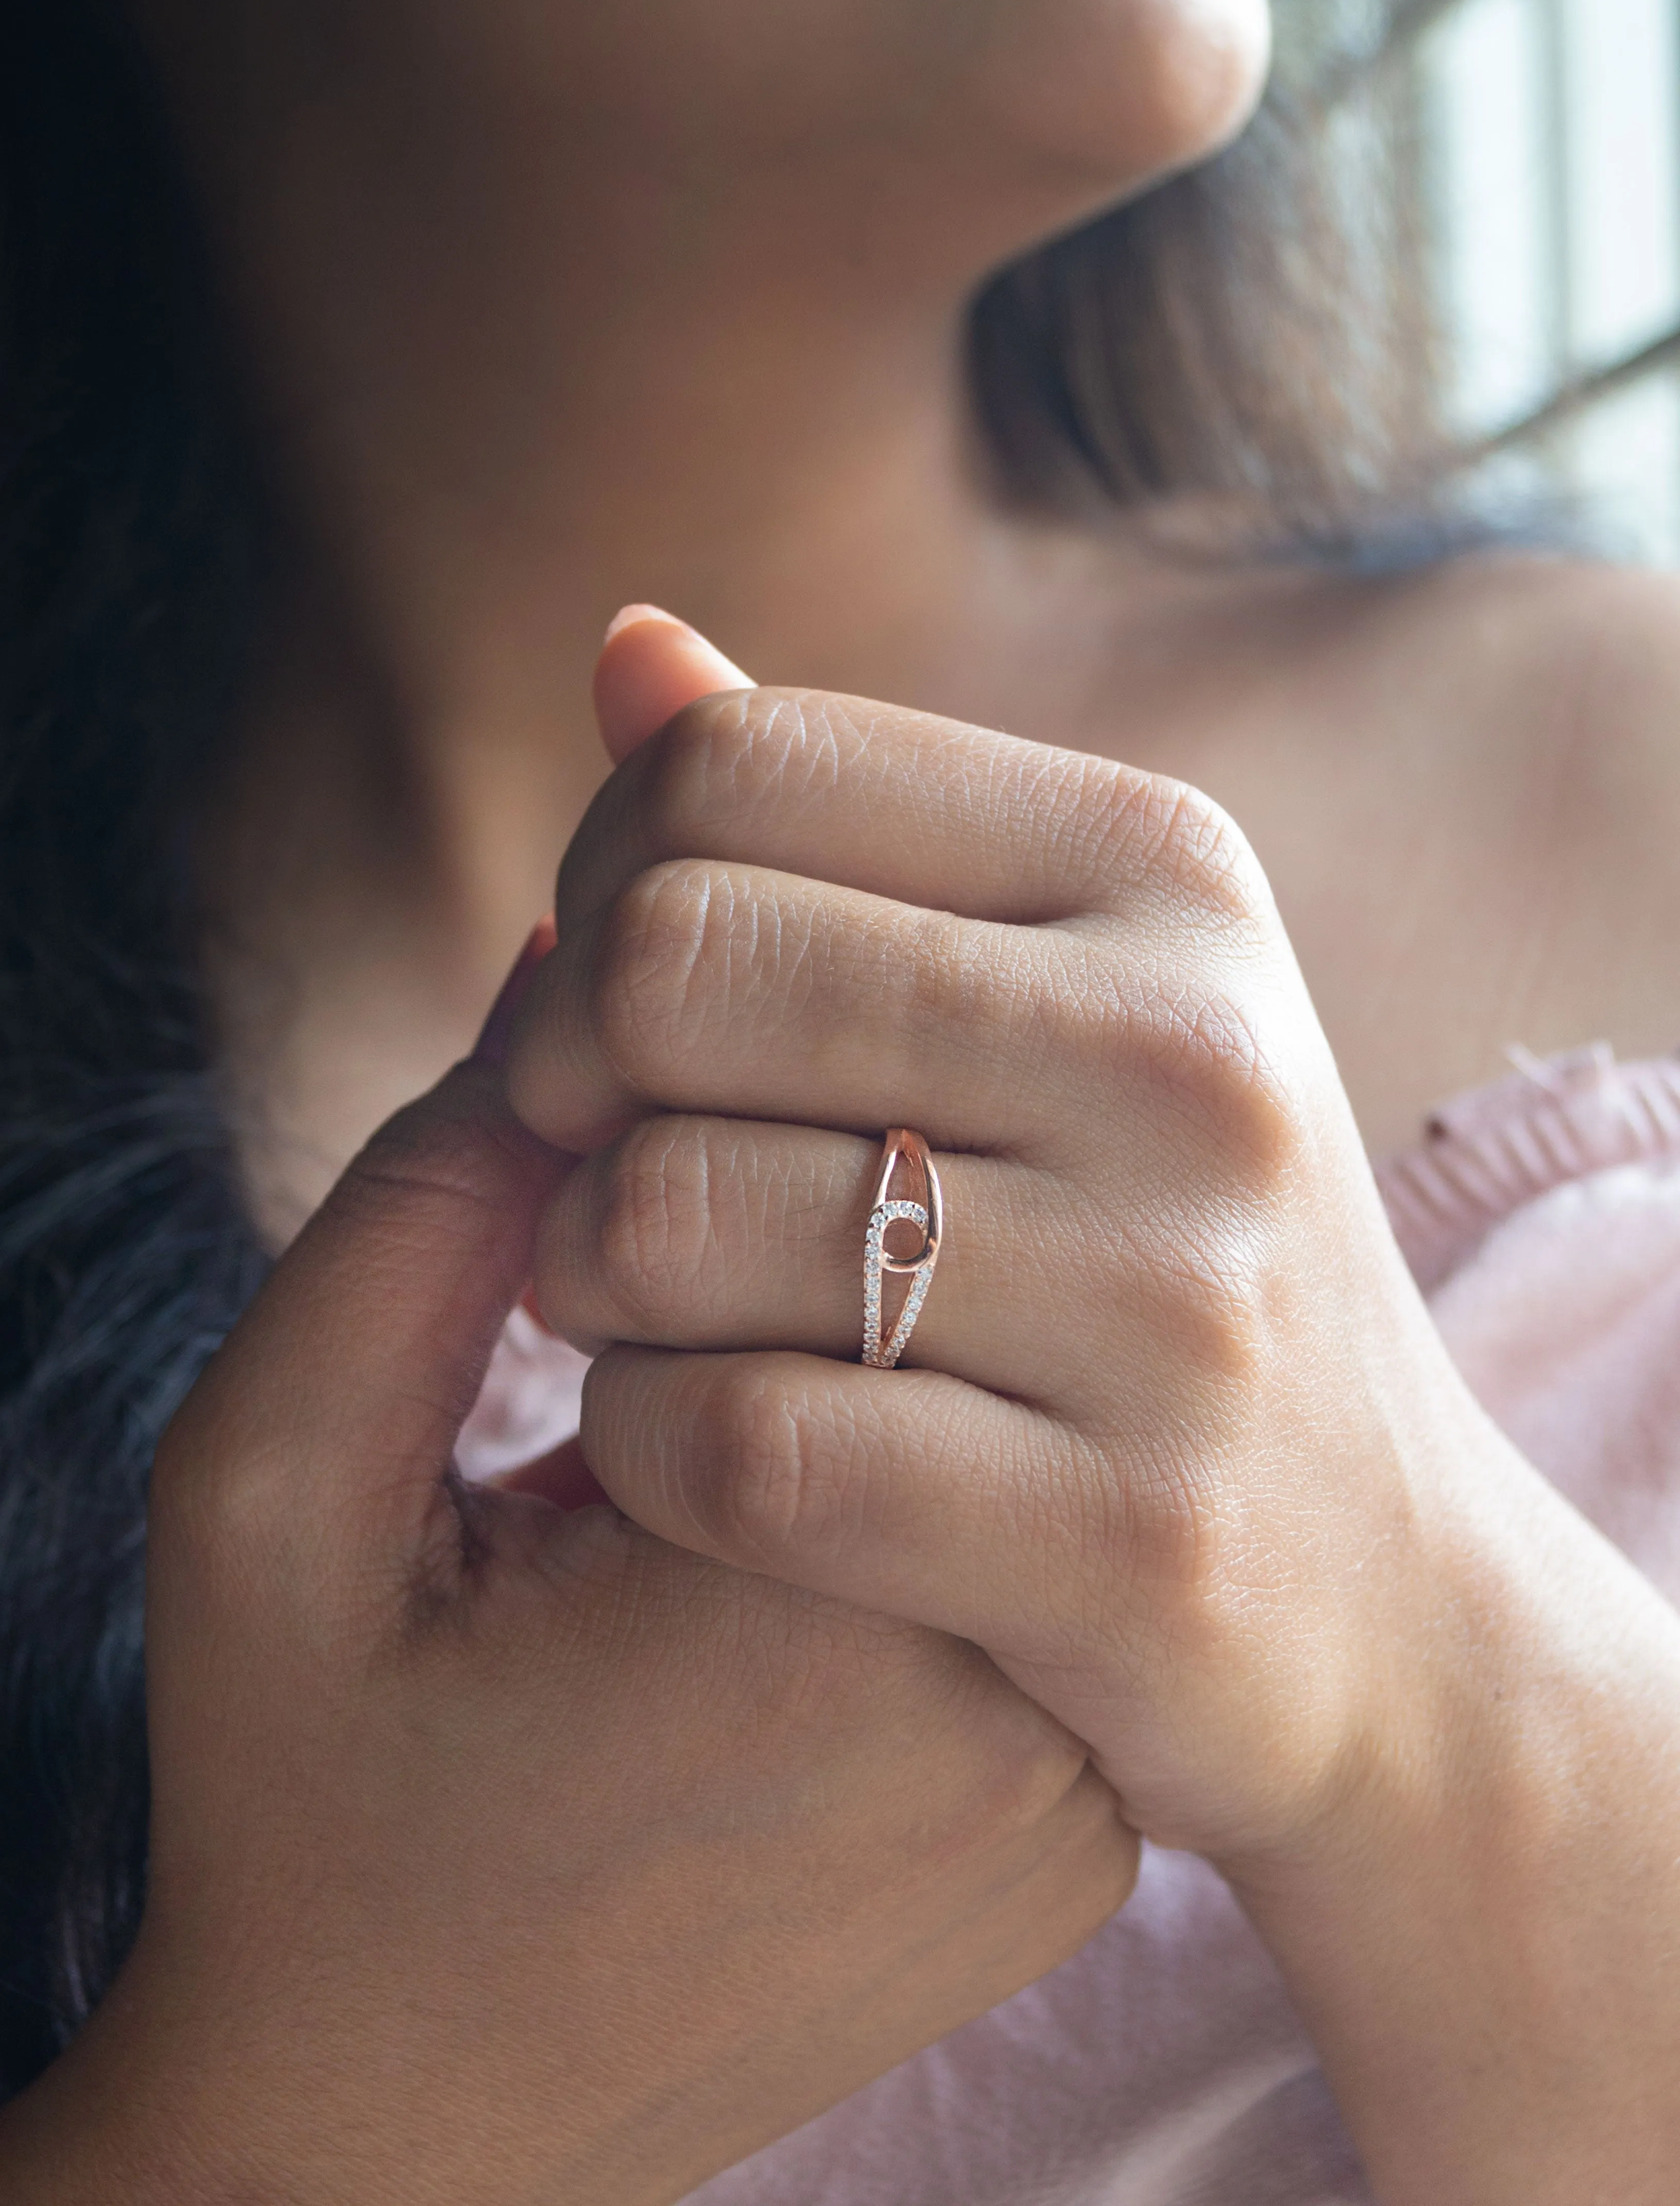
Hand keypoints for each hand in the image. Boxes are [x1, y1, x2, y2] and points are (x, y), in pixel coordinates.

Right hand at [0, 1054, 1133, 2203]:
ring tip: (706, 1452)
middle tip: (628, 1339)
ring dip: (852, 1346)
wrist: (401, 2149)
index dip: (669, 1159)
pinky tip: (778, 1544)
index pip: (831, 1197)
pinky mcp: (1088, 1828)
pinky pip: (1023, 1534)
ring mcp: (1074, 1789)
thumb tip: (596, 932)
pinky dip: (909, 1479)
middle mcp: (998, 1708)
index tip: (567, 1259)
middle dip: (783, 1227)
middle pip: (941, 1289)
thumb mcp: (270, 1497)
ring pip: (1002, 1395)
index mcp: (796, 1614)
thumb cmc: (307, 1809)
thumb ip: (412, 1213)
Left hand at [506, 651, 1487, 1856]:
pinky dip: (640, 1451)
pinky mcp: (1132, 1540)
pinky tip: (684, 1443)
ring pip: (663, 1215)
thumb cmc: (1155, 1245)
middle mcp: (1191, 1053)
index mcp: (1163, 867)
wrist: (1383, 1589)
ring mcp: (1178, 1304)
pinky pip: (732, 1449)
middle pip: (668, 963)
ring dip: (580, 1279)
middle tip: (589, 1164)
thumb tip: (626, 646)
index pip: (729, 764)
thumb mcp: (1058, 988)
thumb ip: (833, 824)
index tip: (619, 1010)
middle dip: (556, 1080)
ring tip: (644, 1307)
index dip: (600, 882)